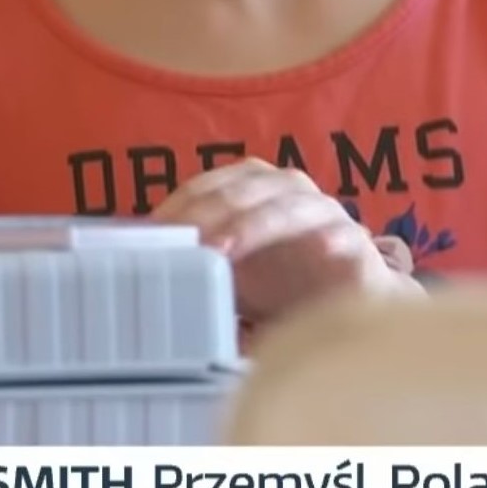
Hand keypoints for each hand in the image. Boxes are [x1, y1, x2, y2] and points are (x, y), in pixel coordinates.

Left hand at [150, 160, 417, 323]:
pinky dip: (330, 238)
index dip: (179, 205)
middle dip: (209, 214)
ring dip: (254, 225)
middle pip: (245, 190)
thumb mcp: (223, 272)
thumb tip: (131, 269)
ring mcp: (324, 213)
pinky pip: (343, 235)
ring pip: (288, 207)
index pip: (208, 185)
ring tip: (224, 250)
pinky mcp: (355, 243)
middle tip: (183, 244)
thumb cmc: (273, 282)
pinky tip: (316, 250)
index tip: (151, 234)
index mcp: (252, 186)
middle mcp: (287, 190)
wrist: (337, 302)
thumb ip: (190, 261)